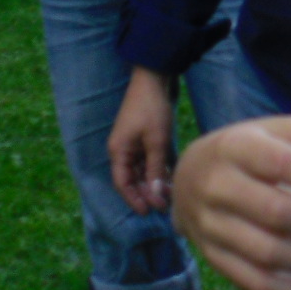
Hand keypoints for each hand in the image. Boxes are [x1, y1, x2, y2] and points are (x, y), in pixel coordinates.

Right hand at [110, 67, 178, 213]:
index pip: (122, 184)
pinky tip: (171, 177)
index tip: (148, 213)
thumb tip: (155, 196)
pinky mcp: (147, 136)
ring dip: (155, 182)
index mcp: (119, 151)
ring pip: (144, 169)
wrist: (156, 77)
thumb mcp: (157, 141)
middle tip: (165, 205)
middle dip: (147, 193)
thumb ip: (155, 169)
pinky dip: (160, 168)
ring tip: (170, 194)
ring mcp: (135, 142)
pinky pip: (151, 158)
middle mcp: (124, 149)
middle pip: (133, 178)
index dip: (134, 200)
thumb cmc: (153, 108)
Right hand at [175, 116, 290, 289]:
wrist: (191, 176)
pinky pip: (260, 284)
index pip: (280, 163)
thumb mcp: (274, 129)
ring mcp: (212, 228)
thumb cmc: (252, 148)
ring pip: (270, 254)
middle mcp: (217, 187)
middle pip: (277, 213)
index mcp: (235, 147)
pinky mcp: (217, 260)